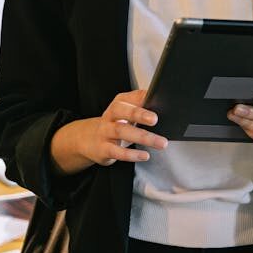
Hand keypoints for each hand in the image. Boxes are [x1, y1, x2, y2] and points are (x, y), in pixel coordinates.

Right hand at [49, 89, 167, 174]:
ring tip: (161, 143)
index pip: (131, 97)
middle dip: (139, 114)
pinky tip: (144, 155)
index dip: (143, 98)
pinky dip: (131, 154)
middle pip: (122, 111)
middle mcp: (110, 115)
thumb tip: (163, 103)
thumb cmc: (116, 124)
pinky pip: (116, 151)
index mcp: (119, 103)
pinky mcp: (103, 149)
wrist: (89, 140)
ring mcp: (105, 132)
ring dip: (143, 137)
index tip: (158, 99)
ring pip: (122, 131)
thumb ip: (142, 106)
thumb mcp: (127, 112)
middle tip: (155, 119)